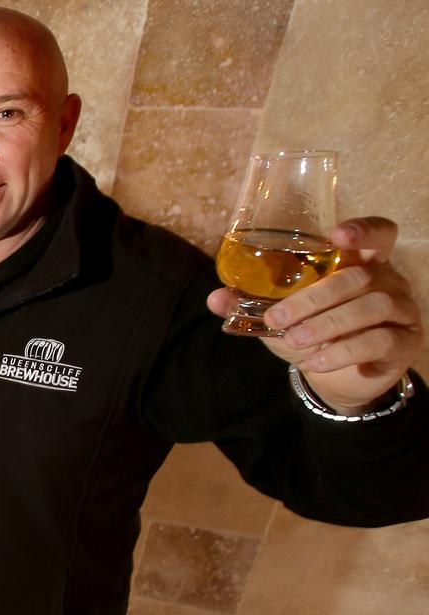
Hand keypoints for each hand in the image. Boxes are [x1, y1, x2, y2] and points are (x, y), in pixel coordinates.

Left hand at [207, 217, 422, 412]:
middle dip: (313, 298)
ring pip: (371, 307)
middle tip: (277, 319)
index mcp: (360, 263)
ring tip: (294, 340)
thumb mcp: (280, 317)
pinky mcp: (404, 343)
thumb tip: (215, 298)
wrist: (337, 379)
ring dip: (327, 324)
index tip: (338, 235)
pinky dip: (343, 351)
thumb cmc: (312, 333)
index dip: (364, 230)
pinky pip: (379, 341)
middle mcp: (387, 280)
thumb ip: (250, 304)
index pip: (378, 234)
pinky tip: (317, 361)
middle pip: (357, 277)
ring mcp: (401, 311)